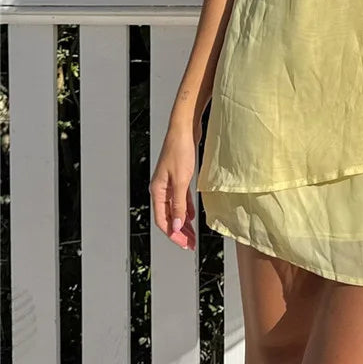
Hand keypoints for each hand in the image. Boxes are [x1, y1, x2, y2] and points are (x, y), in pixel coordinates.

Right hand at [149, 125, 198, 250]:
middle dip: (179, 232)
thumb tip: (177, 226)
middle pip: (168, 217)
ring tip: (193, 235)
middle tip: (190, 244)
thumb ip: (179, 204)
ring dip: (183, 222)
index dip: (174, 235)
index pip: (163, 220)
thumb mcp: (181, 180)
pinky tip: (192, 216)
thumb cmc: (180, 151)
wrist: (184, 129)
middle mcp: (160, 189)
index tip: (185, 245)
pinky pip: (180, 198)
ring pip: (175, 208)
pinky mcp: (178, 176)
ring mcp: (169, 183)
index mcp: (157, 191)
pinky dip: (186, 208)